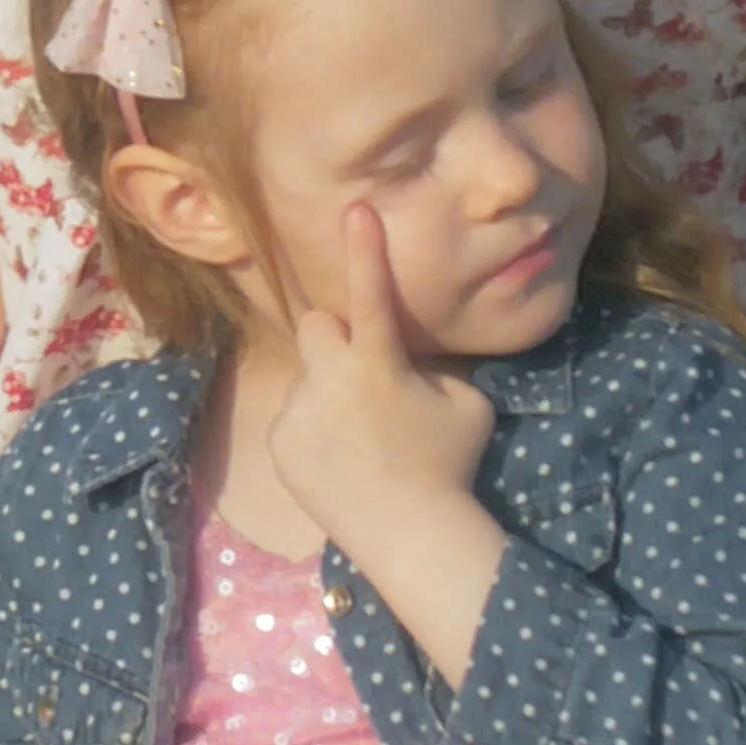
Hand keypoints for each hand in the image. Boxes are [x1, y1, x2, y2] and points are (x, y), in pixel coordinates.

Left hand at [265, 204, 495, 551]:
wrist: (410, 534)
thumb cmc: (449, 462)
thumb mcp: (464, 401)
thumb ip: (434, 365)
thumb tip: (415, 354)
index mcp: (379, 364)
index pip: (371, 293)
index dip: (366, 250)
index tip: (356, 209)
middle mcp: (329, 380)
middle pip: (316, 324)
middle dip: (335, 338)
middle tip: (363, 372)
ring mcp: (298, 412)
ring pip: (310, 377)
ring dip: (329, 391)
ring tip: (361, 439)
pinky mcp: (281, 442)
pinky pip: (295, 415)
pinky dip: (315, 428)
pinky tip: (342, 460)